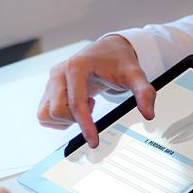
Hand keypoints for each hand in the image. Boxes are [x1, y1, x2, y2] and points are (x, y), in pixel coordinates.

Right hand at [37, 35, 155, 147]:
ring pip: (47, 114)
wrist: (108, 50)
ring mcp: (51, 80)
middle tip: (94, 107)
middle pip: (58, 111)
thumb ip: (144, 92)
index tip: (94, 142)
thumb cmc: (119, 61)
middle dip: (76, 119)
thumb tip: (148, 114)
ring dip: (66, 119)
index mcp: (76, 67)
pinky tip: (76, 106)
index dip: (85, 126)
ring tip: (84, 105)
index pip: (76, 103)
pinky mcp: (48, 88)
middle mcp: (59, 72)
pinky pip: (45, 113)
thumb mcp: (135, 74)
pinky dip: (59, 118)